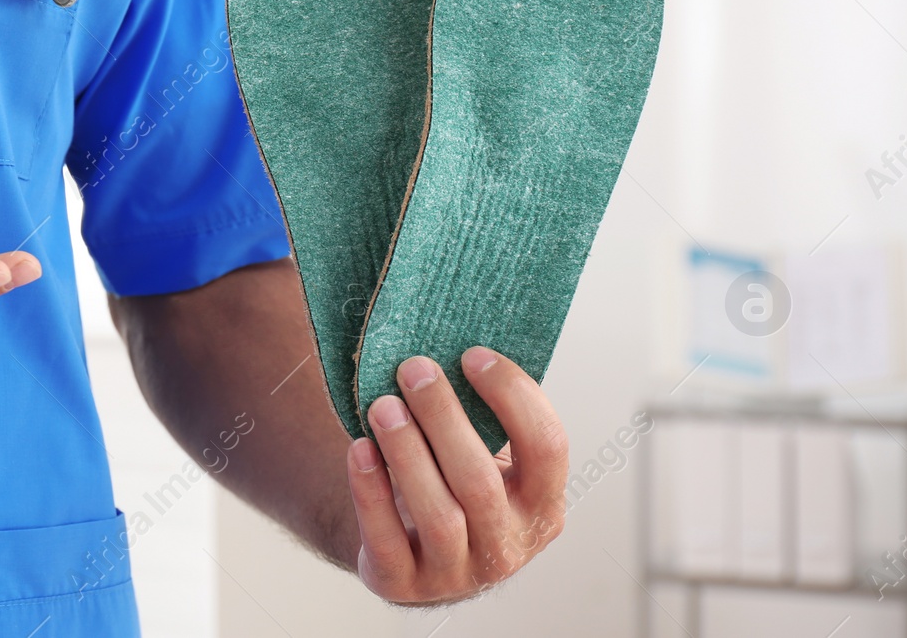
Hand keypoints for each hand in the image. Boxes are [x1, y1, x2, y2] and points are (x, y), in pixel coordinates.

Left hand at [346, 347, 567, 604]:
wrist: (420, 550)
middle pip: (480, 481)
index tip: (472, 354)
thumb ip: (485, 414)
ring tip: (381, 405)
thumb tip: (452, 324)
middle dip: (444, 418)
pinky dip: (370, 490)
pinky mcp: (405, 583)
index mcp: (542, 504)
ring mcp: (457, 572)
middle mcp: (508, 545)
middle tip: (412, 368)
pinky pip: (386, 539)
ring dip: (407, 452)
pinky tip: (359, 447)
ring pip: (438, 514)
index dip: (513, 397)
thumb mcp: (489, 457)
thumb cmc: (458, 482)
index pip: (547, 448)